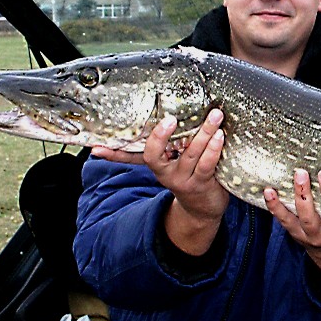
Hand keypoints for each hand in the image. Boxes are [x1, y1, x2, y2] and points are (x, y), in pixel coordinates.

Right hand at [98, 109, 229, 254]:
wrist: (202, 209)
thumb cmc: (190, 175)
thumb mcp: (174, 161)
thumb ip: (171, 142)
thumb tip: (170, 112)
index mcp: (157, 164)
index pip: (131, 157)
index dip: (114, 154)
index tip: (100, 148)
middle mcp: (165, 172)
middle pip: (158, 152)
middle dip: (162, 135)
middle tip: (171, 118)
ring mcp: (182, 178)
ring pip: (189, 153)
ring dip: (203, 133)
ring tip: (214, 116)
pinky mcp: (200, 184)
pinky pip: (206, 164)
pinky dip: (213, 149)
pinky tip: (220, 136)